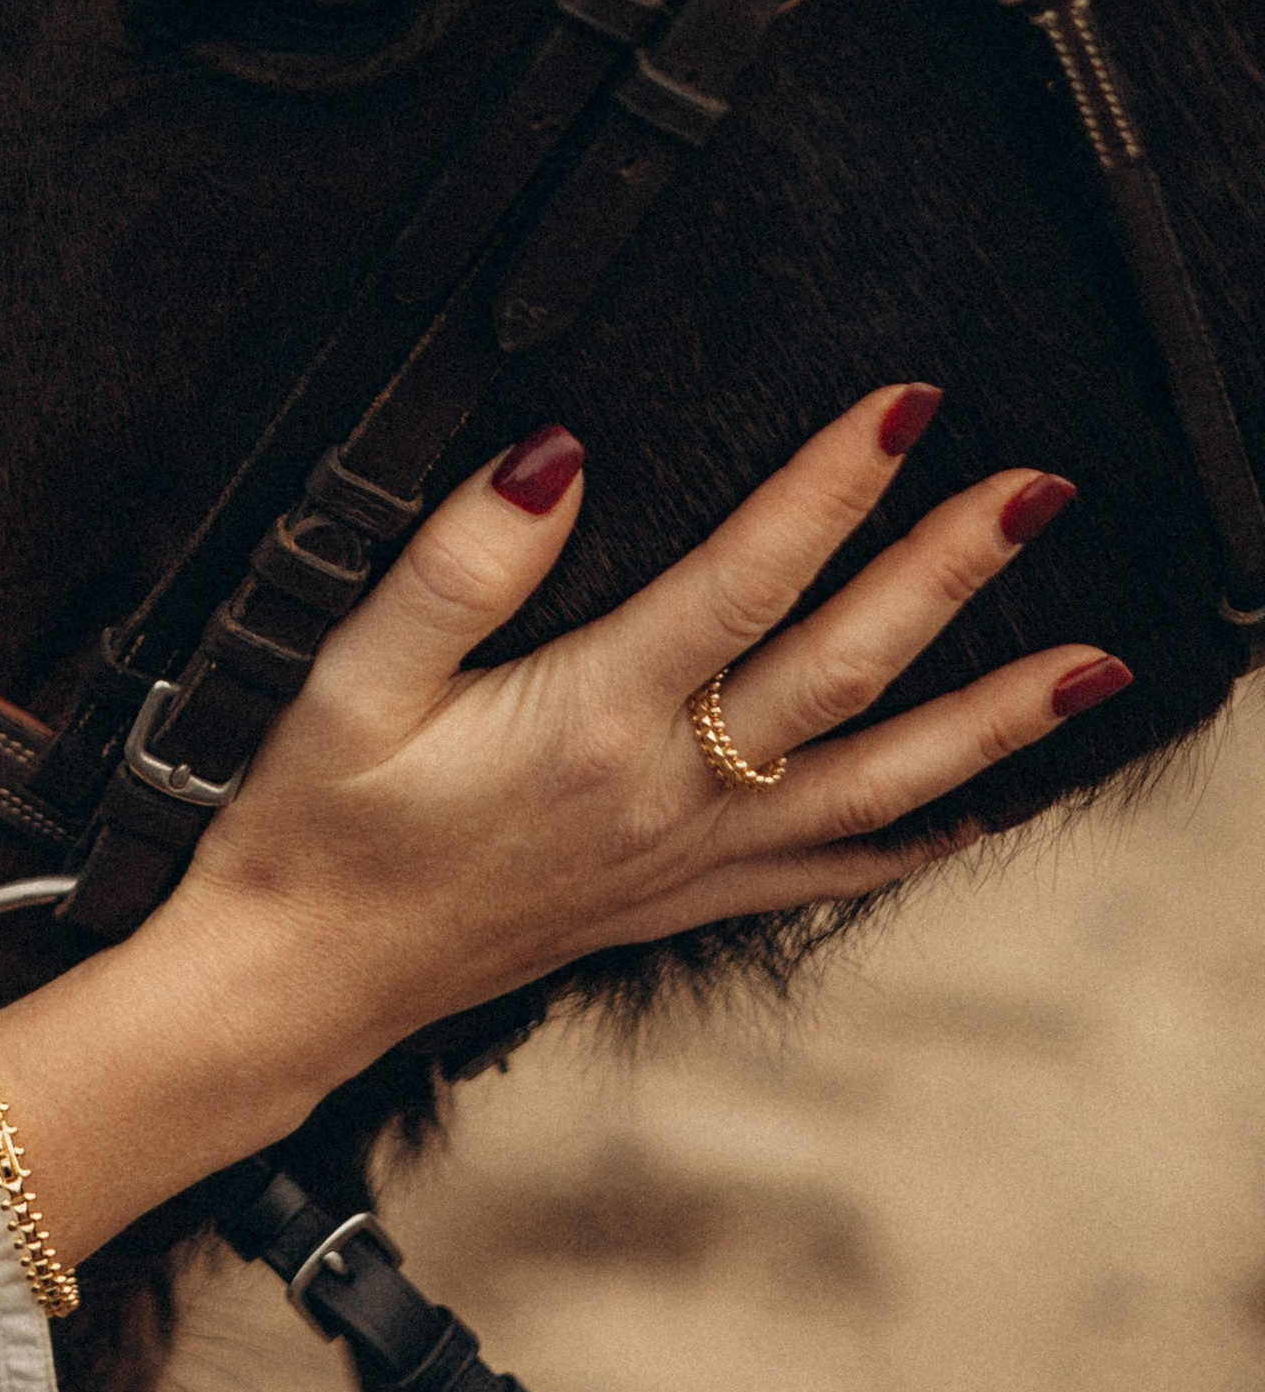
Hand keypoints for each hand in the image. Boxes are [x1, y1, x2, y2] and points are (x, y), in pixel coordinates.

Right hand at [0, 387, 1120, 1266]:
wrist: (298, 984)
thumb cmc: (314, 827)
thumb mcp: (351, 678)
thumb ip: (457, 565)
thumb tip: (555, 455)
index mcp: (588, 719)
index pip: (744, 581)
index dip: (830, 485)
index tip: (909, 406)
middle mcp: (663, 792)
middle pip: (842, 668)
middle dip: (950, 573)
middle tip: (1040, 490)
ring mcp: (683, 857)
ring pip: (873, 781)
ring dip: (991, 719)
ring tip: (1093, 664)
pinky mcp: (676, 901)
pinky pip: (826, 874)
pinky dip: (914, 840)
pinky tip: (978, 809)